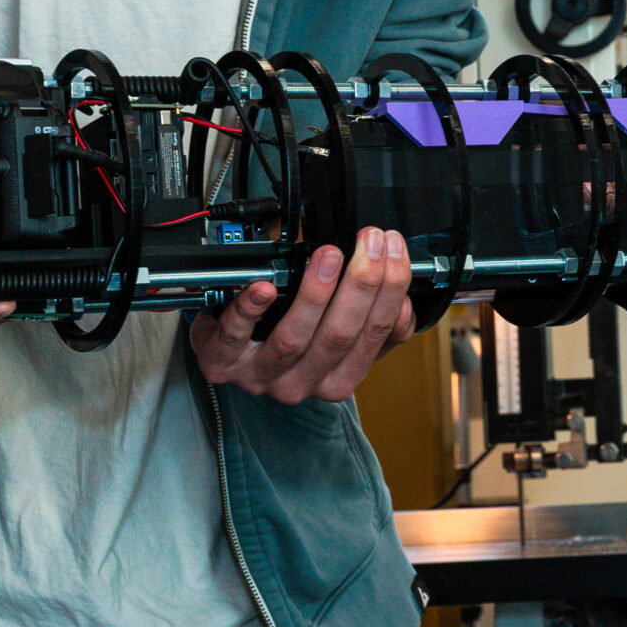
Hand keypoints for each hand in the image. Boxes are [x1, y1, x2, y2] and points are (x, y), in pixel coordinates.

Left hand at [189, 226, 416, 403]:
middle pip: (339, 337)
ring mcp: (260, 375)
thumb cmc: (283, 337)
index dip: (390, 292)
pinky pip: (236, 335)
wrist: (227, 351)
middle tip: (369, 242)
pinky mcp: (222, 361)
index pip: (376, 337)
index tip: (394, 252)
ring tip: (328, 256)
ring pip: (294, 339)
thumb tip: (404, 303)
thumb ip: (371, 328)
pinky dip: (251, 309)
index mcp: (338, 379)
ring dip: (315, 294)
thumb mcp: (335, 340)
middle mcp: (302, 384)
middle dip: (361, 284)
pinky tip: (264, 287)